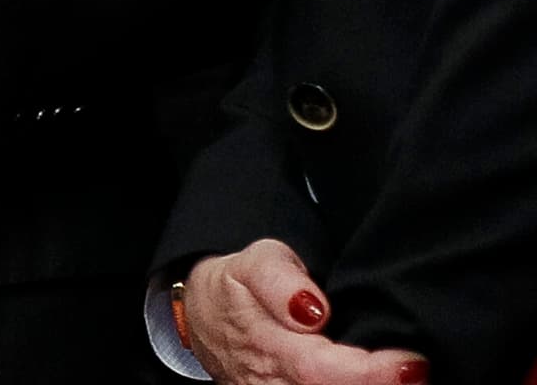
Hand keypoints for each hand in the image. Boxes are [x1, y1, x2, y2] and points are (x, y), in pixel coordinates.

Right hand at [177, 240, 428, 382]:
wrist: (210, 318)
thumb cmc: (241, 288)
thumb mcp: (256, 261)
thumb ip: (281, 280)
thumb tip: (312, 307)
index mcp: (268, 344)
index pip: (322, 370)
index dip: (372, 374)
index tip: (412, 363)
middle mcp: (276, 383)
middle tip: (422, 373)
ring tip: (411, 379)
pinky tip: (389, 381)